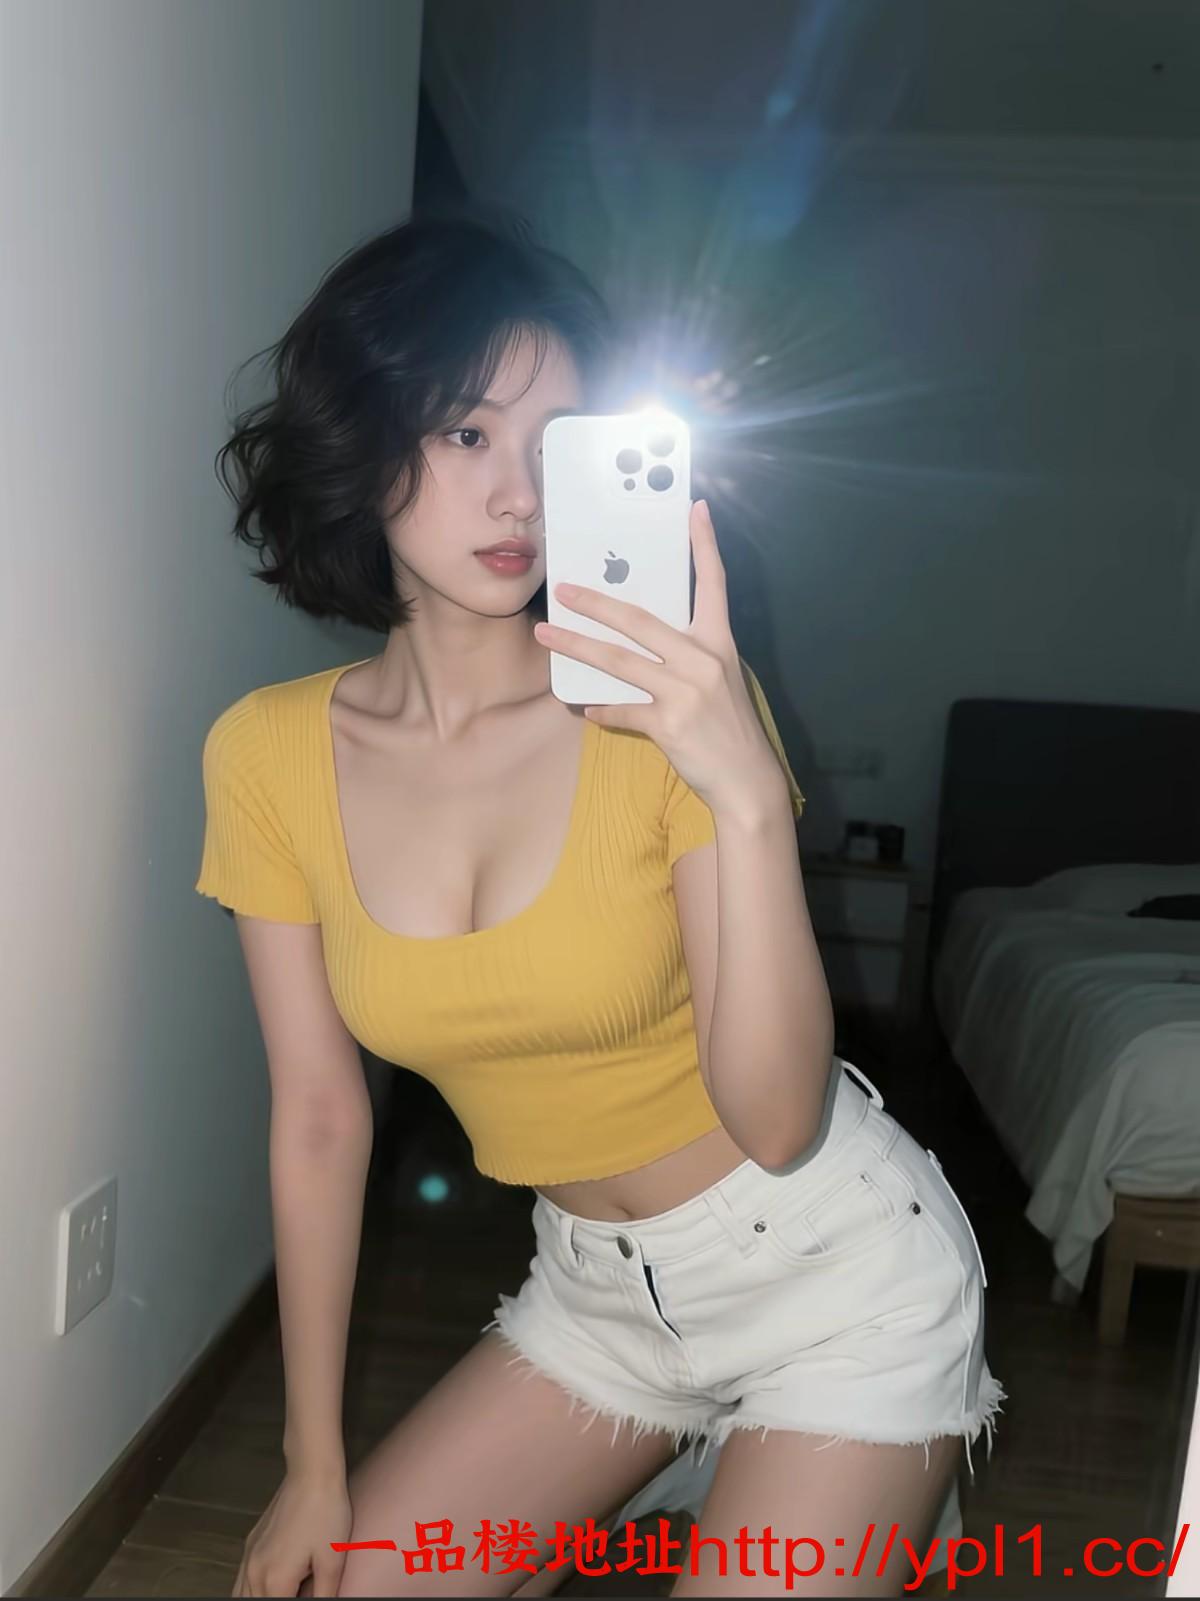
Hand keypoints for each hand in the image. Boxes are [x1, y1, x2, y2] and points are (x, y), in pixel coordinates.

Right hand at [233, 1469, 351, 1596]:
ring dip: (261, 1599)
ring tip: (288, 1590)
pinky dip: (251, 1592)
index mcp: (274, 1581)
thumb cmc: (325, 1512)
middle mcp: (254, 1572)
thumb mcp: (332, 1561)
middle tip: (299, 1591)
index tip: (306, 1595)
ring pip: (241, 1598)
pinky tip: (270, 1589)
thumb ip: (323, 1595)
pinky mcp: (250, 1545)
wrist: (312, 1473)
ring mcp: (248, 1558)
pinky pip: (241, 1583)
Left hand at [532, 499, 784, 814]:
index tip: (695, 508)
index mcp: (719, 642)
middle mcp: (703, 659)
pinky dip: (601, 709)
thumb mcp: (719, 679)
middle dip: (596, 602)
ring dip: (576, 646)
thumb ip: (687, 655)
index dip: (704, 545)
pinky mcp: (670, 724)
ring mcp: (685, 692)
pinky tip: (584, 708)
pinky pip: (622, 710)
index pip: (713, 583)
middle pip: (639, 620)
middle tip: (563, 588)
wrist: (746, 780)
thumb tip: (640, 638)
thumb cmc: (728, 726)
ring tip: (546, 634)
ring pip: (618, 661)